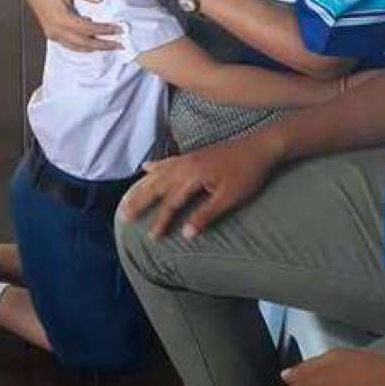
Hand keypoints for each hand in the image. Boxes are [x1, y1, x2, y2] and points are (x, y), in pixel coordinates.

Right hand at [24, 0, 121, 52]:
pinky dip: (83, 47)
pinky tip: (93, 44)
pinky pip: (70, 45)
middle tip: (120, 45)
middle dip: (104, 45)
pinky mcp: (52, 35)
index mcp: (61, 18)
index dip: (104, 30)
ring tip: (110, 47)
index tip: (119, 29)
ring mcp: (53, 34)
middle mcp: (57, 30)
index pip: (88, 28)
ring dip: (95, 48)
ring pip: (77, 47)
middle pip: (84, 43)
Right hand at [120, 128, 281, 238]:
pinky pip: (168, 161)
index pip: (172, 202)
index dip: (161, 221)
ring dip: (142, 186)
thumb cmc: (247, 174)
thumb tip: (185, 234)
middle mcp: (185, 165)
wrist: (260, 147)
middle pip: (157, 185)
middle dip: (140, 201)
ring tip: (128, 198)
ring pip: (158, 173)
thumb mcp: (229, 198)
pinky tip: (146, 168)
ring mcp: (188, 158)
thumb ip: (205, 215)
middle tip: (124, 216)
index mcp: (193, 176)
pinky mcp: (193, 155)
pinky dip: (155, 166)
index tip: (152, 238)